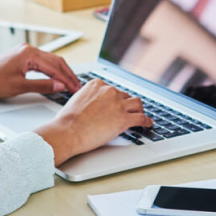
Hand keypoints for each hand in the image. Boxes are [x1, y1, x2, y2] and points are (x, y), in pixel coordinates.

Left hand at [0, 43, 81, 98]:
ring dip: (61, 72)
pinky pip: (43, 62)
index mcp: (29, 54)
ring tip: (71, 84)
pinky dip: (52, 70)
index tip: (75, 89)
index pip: (55, 67)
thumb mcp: (20, 87)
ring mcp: (26, 51)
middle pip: (56, 61)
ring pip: (51, 61)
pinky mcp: (23, 56)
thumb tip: (60, 86)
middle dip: (68, 75)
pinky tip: (57, 78)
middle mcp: (29, 49)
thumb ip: (42, 86)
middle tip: (77, 87)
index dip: (67, 79)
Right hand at [34, 79, 152, 164]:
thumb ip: (88, 97)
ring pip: (137, 103)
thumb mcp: (77, 99)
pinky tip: (147, 124)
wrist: (68, 131)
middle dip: (126, 104)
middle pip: (125, 96)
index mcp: (97, 84)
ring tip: (139, 115)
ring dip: (139, 109)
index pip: (113, 89)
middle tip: (126, 111)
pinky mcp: (123, 120)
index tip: (117, 103)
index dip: (116, 98)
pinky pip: (141, 118)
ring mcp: (118, 105)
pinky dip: (146, 121)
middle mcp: (109, 91)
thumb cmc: (68, 119)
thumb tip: (91, 103)